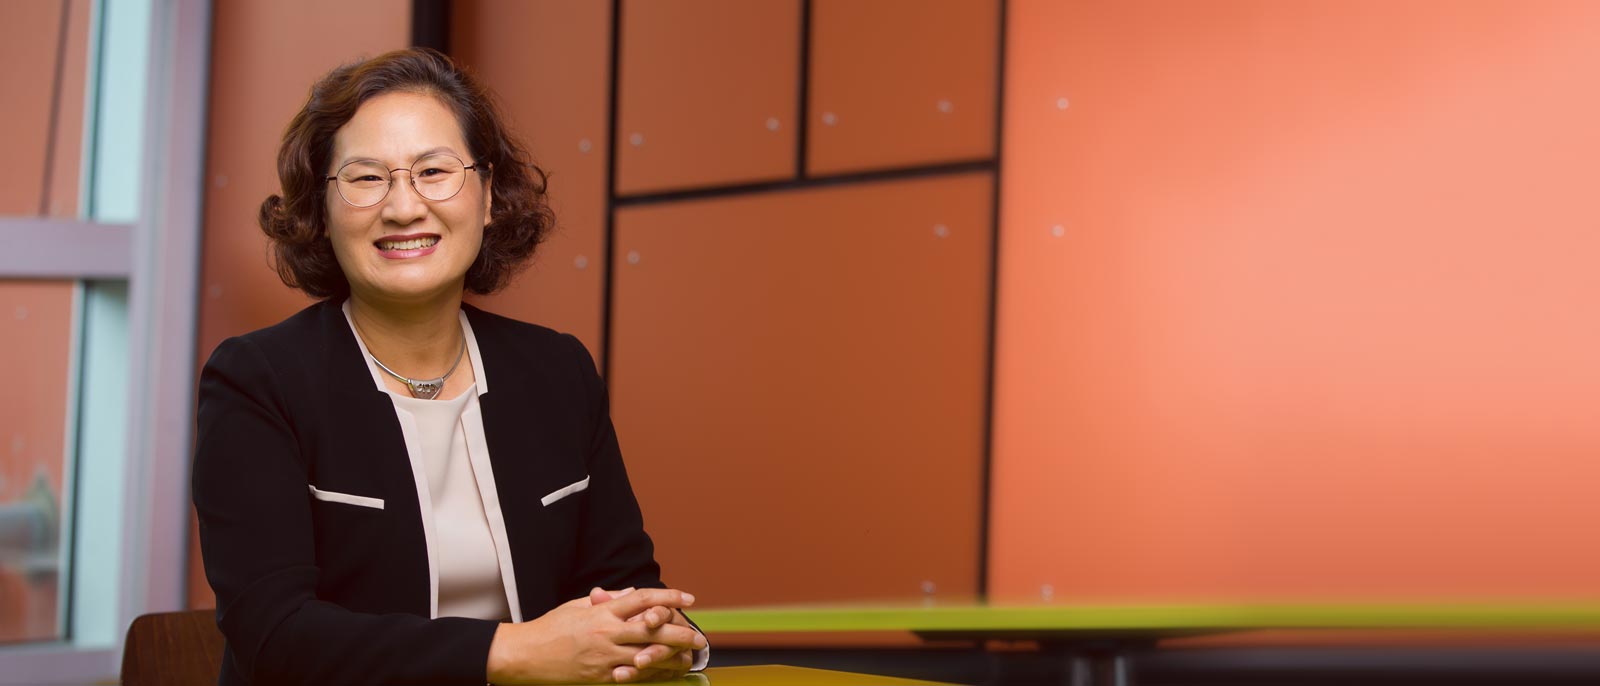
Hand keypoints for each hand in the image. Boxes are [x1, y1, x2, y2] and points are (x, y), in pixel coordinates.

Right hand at [485, 587, 701, 683]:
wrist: (525, 655)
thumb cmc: (549, 628)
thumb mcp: (577, 606)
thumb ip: (607, 601)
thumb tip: (631, 593)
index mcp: (602, 611)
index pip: (642, 599)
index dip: (668, 596)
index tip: (688, 597)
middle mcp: (607, 633)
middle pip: (652, 630)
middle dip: (680, 632)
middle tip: (699, 636)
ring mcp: (605, 657)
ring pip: (647, 656)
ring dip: (671, 657)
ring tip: (689, 658)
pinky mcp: (600, 677)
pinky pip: (631, 676)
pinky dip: (650, 675)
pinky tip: (664, 674)